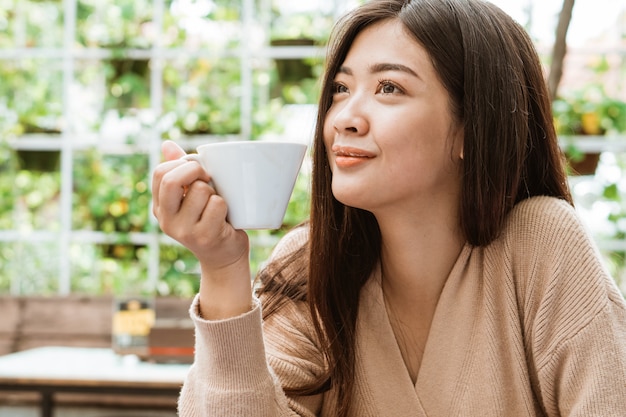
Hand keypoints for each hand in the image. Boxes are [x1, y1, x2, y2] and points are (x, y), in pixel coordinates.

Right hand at [152, 141, 251, 317]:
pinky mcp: (204, 237)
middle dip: (195, 170)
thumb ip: (179, 171)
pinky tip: (226, 217)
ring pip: (201, 190)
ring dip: (215, 191)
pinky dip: (226, 204)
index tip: (197, 170)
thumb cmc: (210, 220)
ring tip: (218, 203)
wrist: (225, 258)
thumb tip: (167, 144)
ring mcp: (184, 231)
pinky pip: (217, 204)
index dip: (181, 164)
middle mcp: (166, 220)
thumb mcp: (190, 197)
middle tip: (209, 177)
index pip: (160, 172)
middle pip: (172, 180)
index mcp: (160, 207)